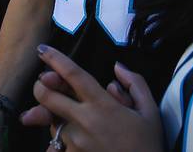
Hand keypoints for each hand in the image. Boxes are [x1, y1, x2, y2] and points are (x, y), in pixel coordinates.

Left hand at [19, 45, 162, 151]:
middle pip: (47, 97)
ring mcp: (74, 143)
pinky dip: (59, 142)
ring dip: (57, 117)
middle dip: (41, 86)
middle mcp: (84, 122)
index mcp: (103, 105)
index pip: (73, 75)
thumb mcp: (150, 111)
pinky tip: (74, 141)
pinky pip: (55, 146)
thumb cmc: (147, 145)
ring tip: (78, 122)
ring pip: (53, 122)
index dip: (55, 60)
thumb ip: (135, 83)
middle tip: (44, 83)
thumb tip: (117, 67)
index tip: (42, 50)